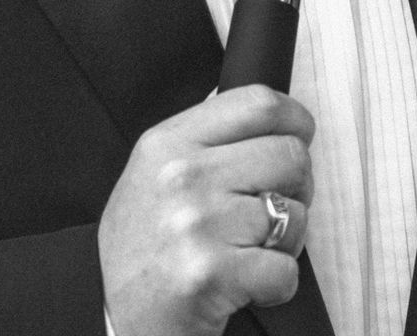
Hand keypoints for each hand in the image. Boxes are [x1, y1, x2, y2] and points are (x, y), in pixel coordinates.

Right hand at [99, 85, 314, 335]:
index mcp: (168, 142)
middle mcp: (181, 176)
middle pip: (289, 155)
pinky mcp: (211, 273)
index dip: (295, 120)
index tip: (299, 136)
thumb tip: (258, 109)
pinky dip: (278, 283)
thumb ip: (202, 138)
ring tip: (251, 250)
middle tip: (271, 210)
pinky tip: (247, 283)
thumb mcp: (152, 173)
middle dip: (297, 186)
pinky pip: (286, 268)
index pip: (258, 103)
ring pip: (295, 213)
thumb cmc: (143, 250)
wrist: (118, 319)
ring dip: (287, 240)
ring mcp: (196, 224)